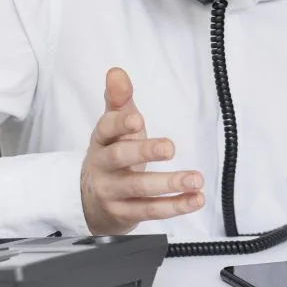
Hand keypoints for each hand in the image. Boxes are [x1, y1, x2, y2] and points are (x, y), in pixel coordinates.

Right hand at [81, 67, 204, 233]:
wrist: (91, 200)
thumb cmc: (112, 155)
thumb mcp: (114, 127)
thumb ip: (119, 100)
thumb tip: (116, 72)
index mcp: (101, 141)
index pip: (106, 129)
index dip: (120, 124)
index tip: (138, 120)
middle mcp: (103, 166)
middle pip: (120, 158)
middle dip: (145, 152)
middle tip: (170, 147)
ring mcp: (112, 192)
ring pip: (139, 188)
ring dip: (169, 184)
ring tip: (195, 179)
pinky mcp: (125, 214)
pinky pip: (151, 210)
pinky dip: (175, 206)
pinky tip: (195, 198)